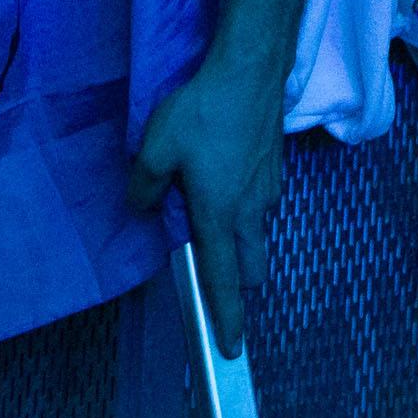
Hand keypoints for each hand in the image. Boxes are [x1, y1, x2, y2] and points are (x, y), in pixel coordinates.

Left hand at [129, 55, 283, 355]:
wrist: (250, 70)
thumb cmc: (202, 111)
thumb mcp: (155, 147)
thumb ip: (145, 186)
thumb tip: (143, 206)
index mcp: (219, 215)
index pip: (223, 279)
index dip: (226, 316)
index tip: (232, 348)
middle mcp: (249, 210)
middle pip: (251, 267)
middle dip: (238, 285)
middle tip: (223, 288)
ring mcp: (268, 189)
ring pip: (258, 234)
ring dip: (242, 244)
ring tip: (216, 225)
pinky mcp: (274, 168)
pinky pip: (261, 205)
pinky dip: (247, 212)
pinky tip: (230, 185)